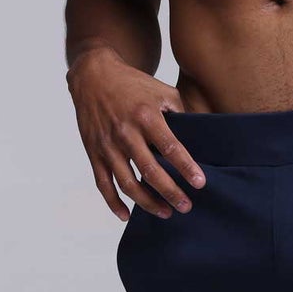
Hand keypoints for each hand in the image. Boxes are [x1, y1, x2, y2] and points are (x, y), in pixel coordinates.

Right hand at [66, 46, 205, 220]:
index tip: (199, 184)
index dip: (185, 167)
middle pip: (150, 171)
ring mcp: (107, 145)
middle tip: (186, 206)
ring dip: (147, 202)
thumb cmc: (132, 84)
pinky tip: (126, 215)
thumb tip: (199, 135)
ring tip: (165, 212)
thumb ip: (180, 112)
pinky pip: (102, 183)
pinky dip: (113, 202)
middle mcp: (125, 133)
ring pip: (127, 183)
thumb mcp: (161, 90)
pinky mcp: (93, 152)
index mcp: (146, 116)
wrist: (92, 75)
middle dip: (170, 192)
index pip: (170, 147)